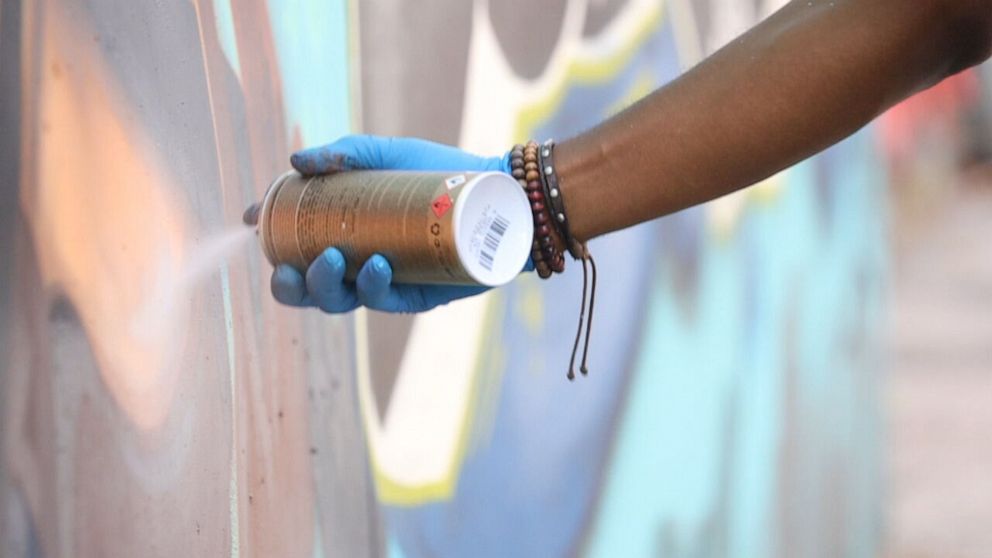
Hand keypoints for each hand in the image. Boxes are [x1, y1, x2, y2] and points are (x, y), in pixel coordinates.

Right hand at [270, 135, 511, 312]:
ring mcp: (382, 281)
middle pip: (306, 286)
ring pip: (337, 301)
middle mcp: (356, 260)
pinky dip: (372, 286)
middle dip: (287, 283)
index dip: (269, 235)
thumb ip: (345, 153)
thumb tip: (297, 162)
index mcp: (342, 228)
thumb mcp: (389, 154)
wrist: (496, 194)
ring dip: (324, 286)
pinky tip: (376, 265)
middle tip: (288, 267)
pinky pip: (382, 301)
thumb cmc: (439, 172)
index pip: (293, 238)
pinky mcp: (413, 297)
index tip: (254, 220)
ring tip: (333, 258)